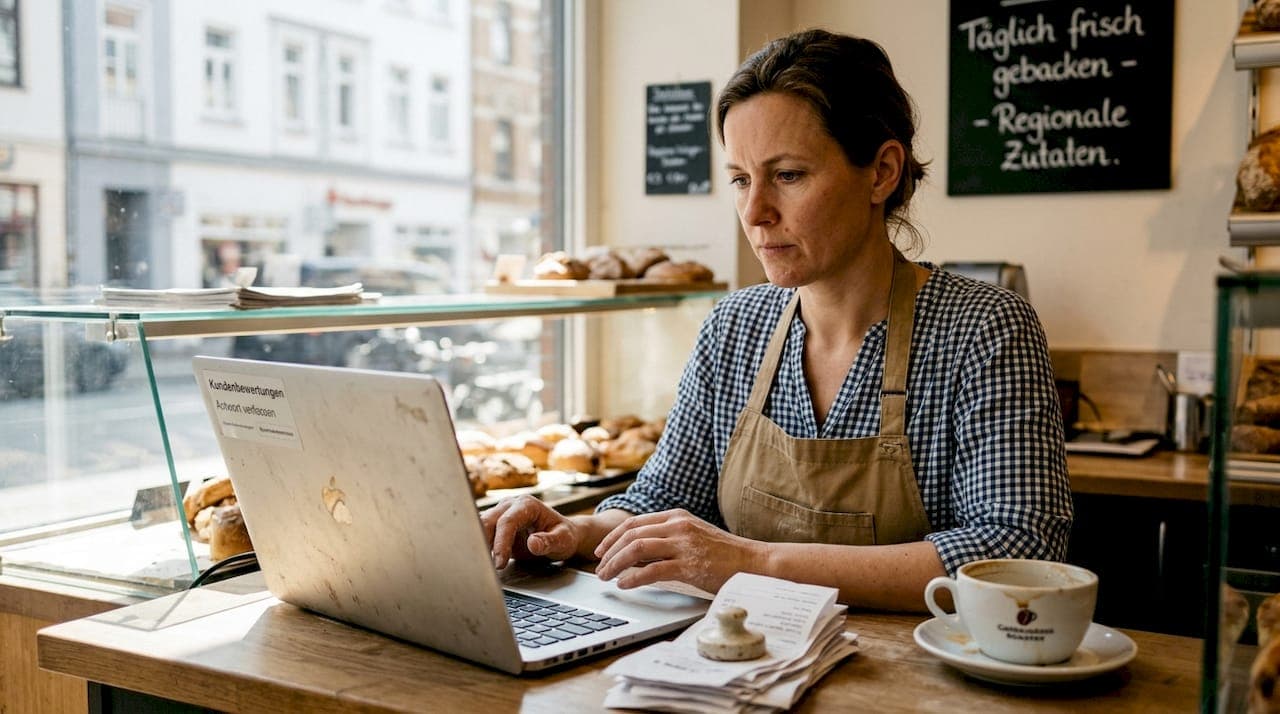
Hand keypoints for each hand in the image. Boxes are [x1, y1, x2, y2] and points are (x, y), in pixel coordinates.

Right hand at [481, 495, 582, 567]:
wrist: (561, 536)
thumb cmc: (564, 535)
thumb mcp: (563, 540)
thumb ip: (549, 541)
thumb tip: (533, 543)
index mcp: (527, 504)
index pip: (507, 521)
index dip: (501, 543)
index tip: (499, 563)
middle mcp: (510, 505)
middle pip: (487, 521)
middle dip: (483, 544)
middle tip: (484, 567)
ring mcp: (500, 514)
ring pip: (479, 527)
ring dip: (478, 546)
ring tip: (480, 567)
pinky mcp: (494, 526)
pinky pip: (480, 534)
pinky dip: (479, 548)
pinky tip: (480, 563)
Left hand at [593, 509, 765, 592]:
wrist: (753, 563)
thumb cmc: (723, 554)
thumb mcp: (692, 537)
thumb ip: (666, 540)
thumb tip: (635, 554)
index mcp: (677, 516)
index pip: (635, 523)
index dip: (613, 537)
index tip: (601, 551)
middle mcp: (678, 526)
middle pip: (631, 535)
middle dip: (610, 552)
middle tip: (599, 568)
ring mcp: (684, 544)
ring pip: (637, 549)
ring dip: (616, 563)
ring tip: (606, 577)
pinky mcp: (690, 565)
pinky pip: (652, 570)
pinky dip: (633, 577)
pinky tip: (624, 584)